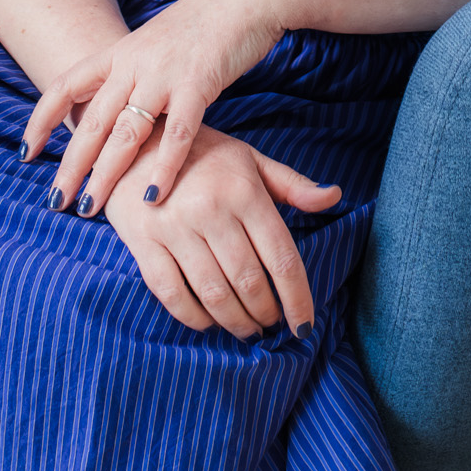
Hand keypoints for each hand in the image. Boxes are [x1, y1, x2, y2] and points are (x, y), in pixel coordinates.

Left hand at [22, 0, 284, 213]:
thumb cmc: (205, 25)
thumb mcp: (155, 44)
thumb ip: (133, 74)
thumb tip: (114, 110)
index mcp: (119, 51)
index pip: (65, 86)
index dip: (41, 120)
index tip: (26, 153)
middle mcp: (133, 62)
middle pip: (91, 120)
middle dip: (70, 165)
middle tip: (55, 201)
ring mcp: (163, 73)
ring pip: (125, 132)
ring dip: (105, 174)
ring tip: (90, 207)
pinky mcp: (198, 83)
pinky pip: (176, 133)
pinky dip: (163, 168)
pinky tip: (152, 197)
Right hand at [102, 125, 340, 338]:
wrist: (136, 141)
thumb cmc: (202, 154)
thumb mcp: (249, 160)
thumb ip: (292, 185)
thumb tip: (334, 197)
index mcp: (244, 190)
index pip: (281, 257)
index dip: (298, 298)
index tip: (305, 326)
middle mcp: (211, 210)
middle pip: (249, 281)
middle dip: (266, 313)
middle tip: (272, 324)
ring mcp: (175, 228)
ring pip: (214, 294)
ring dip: (235, 321)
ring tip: (247, 329)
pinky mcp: (143, 242)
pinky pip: (172, 294)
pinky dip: (194, 317)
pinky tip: (209, 322)